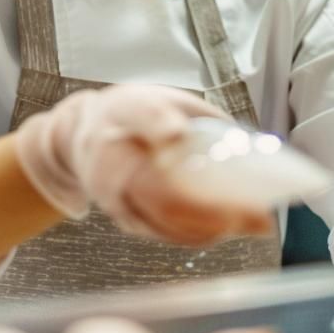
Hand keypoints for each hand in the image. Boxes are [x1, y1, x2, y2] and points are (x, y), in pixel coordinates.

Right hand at [14, 86, 273, 244]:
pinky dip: (194, 234)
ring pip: (162, 213)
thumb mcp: (165, 98)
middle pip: (160, 181)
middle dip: (212, 201)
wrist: (79, 134)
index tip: (177, 132)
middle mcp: (112, 151)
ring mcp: (111, 188)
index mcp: (128, 110)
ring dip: (211, 224)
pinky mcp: (117, 213)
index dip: (159, 124)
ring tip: (251, 223)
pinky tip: (223, 231)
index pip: (142, 115)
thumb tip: (253, 148)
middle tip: (253, 209)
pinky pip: (158, 230)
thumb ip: (202, 118)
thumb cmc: (134, 114)